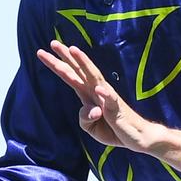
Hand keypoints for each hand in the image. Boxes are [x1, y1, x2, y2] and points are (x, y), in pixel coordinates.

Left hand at [37, 41, 180, 170]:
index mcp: (88, 95)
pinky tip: (98, 89)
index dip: (57, 64)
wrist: (137, 138)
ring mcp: (108, 98)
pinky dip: (105, 94)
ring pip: (94, 77)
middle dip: (66, 57)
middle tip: (52, 43)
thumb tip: (89, 109)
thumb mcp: (91, 128)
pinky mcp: (118, 109)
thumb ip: (84, 118)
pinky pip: (111, 100)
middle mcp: (97, 91)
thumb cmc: (113, 129)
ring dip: (84, 62)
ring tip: (73, 50)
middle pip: (79, 70)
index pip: (71, 76)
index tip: (43, 52)